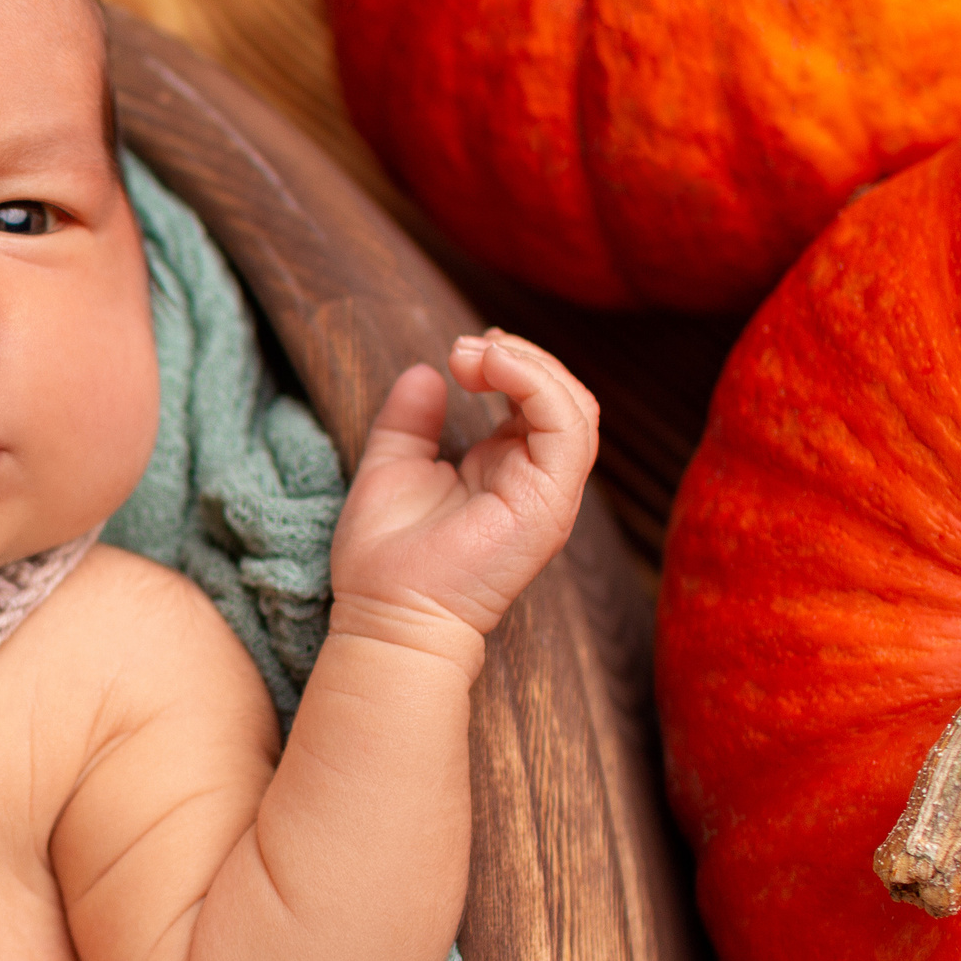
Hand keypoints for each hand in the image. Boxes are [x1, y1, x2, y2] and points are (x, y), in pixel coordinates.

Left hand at [327, 328, 598, 657]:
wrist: (385, 615)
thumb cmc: (384, 558)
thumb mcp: (393, 466)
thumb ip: (411, 421)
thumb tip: (425, 372)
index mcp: (506, 469)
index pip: (535, 400)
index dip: (508, 363)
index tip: (459, 350)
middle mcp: (535, 480)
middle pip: (563, 396)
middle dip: (519, 355)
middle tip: (467, 345)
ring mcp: (548, 492)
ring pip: (576, 406)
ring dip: (529, 364)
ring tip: (475, 353)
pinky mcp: (549, 503)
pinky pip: (568, 428)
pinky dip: (536, 384)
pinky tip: (492, 367)